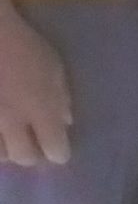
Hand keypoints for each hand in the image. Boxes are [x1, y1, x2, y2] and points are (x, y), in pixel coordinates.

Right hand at [0, 7, 72, 165]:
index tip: (60, 151)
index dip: (59, 152)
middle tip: (36, 146)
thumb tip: (65, 122)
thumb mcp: (53, 66)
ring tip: (12, 141)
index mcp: (39, 108)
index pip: (54, 146)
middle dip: (33, 155)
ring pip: (0, 156)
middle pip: (24, 157)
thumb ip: (60, 96)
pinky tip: (1, 135)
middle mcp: (12, 121)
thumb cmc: (24, 47)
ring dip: (9, 151)